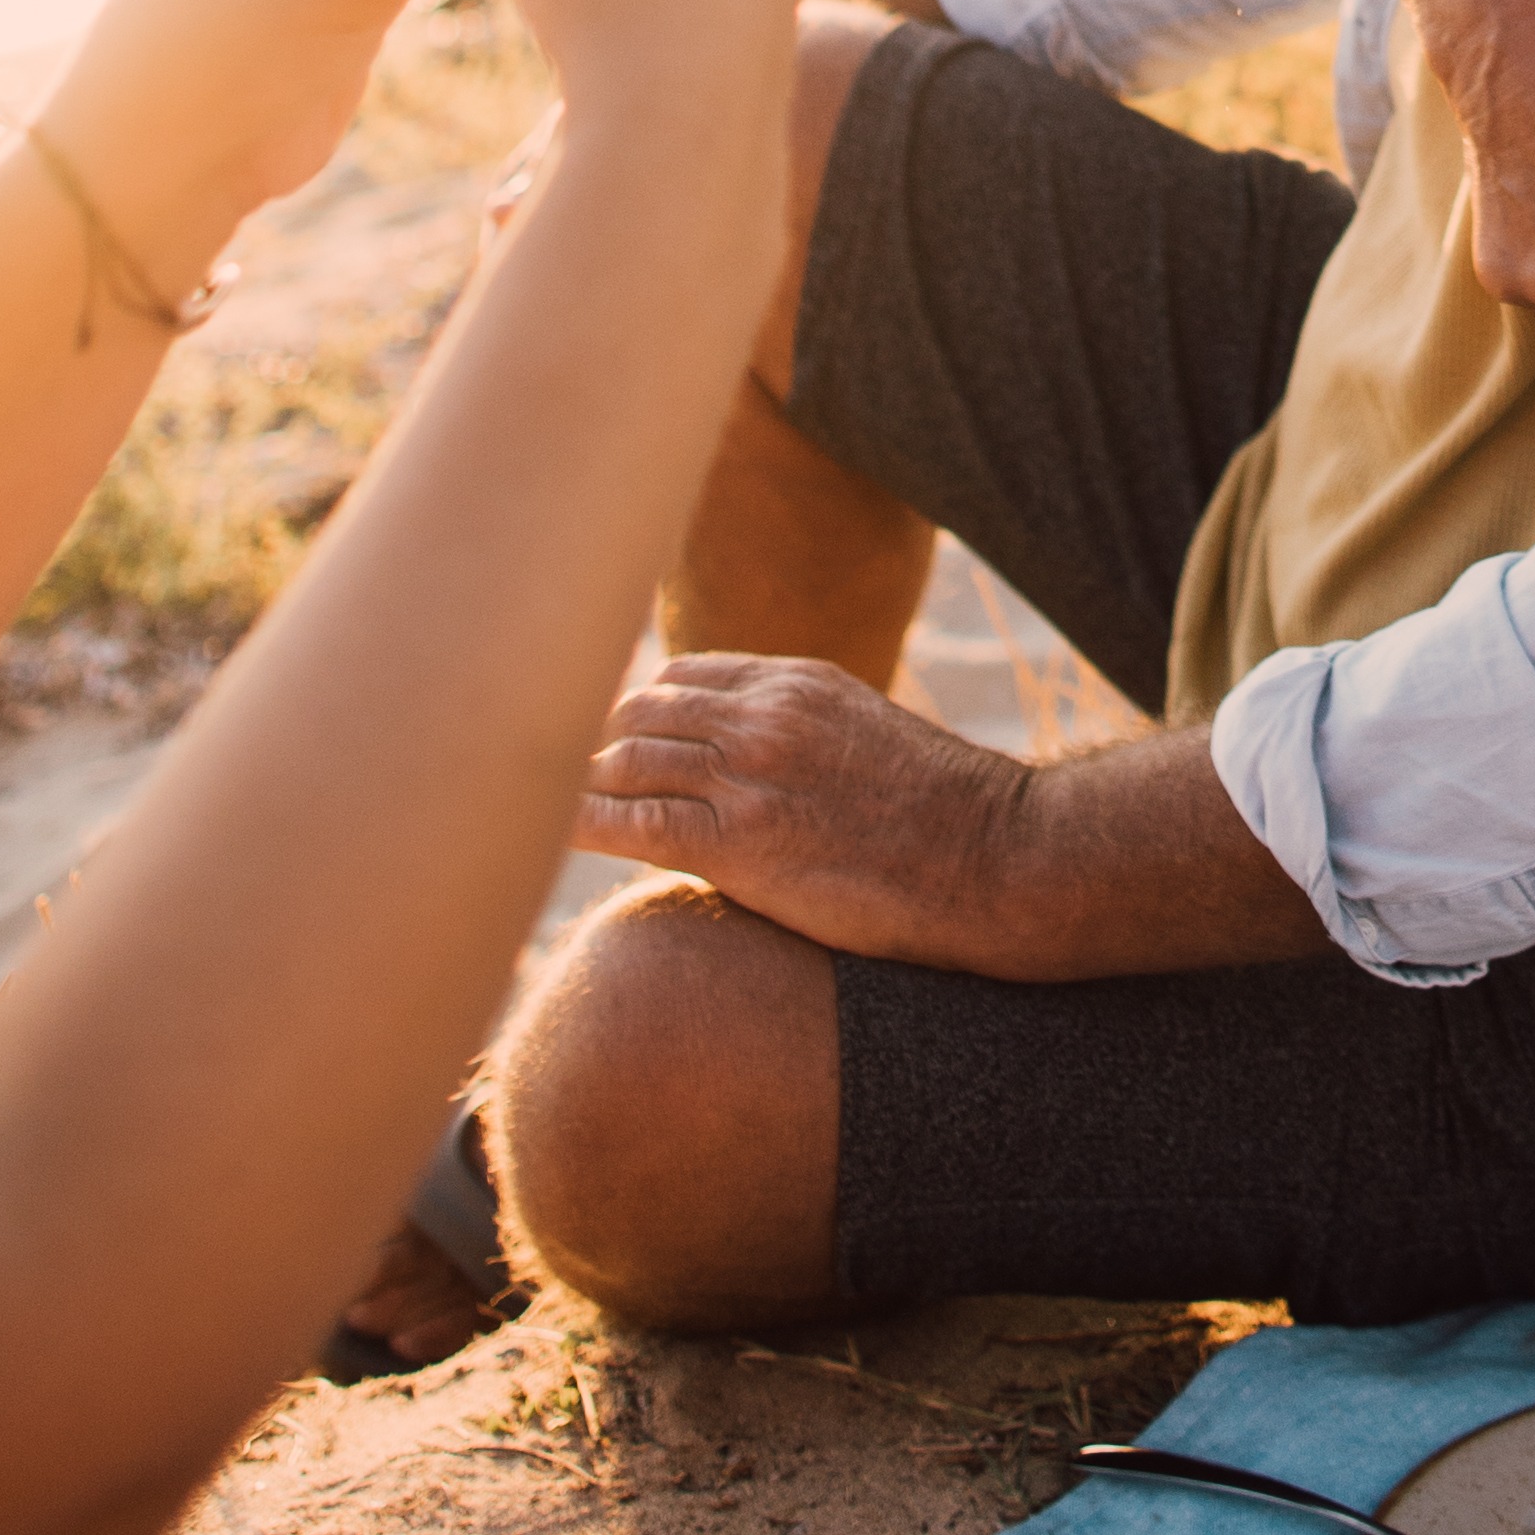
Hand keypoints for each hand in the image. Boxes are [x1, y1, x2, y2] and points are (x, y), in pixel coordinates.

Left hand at [574, 648, 1023, 957]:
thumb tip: (768, 769)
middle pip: (641, 711)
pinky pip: (632, 822)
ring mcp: (750, 776)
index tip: (610, 745)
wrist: (999, 857)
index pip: (683, 676)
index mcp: (798, 682)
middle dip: (591, 742)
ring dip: (577, 784)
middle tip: (553, 780)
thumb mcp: (875, 737)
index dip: (638, 712)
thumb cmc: (951, 816)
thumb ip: (810, 735)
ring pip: (627, 760)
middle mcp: (765, 716)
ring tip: (535, 810)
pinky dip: (579, 822)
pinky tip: (541, 835)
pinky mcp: (741, 843)